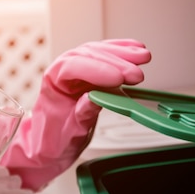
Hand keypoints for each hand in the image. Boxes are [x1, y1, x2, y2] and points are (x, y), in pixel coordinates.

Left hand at [0, 39, 151, 190]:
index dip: (97, 70)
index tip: (118, 79)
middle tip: (136, 76)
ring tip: (144, 58)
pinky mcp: (90, 71)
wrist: (50, 144)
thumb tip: (95, 98)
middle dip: (116, 63)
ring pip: (100, 52)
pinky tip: (137, 50)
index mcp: (52, 81)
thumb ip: (82, 114)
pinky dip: (122, 52)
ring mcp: (76, 68)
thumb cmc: (54, 139)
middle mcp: (62, 70)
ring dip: (123, 54)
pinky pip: (106, 57)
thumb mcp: (69, 133)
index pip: (72, 67)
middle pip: (89, 56)